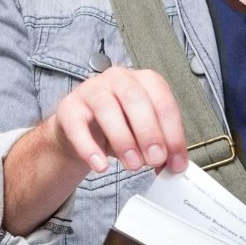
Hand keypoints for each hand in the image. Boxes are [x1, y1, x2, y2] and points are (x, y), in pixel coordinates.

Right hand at [46, 66, 188, 173]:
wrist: (82, 129)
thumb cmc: (119, 126)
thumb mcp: (144, 135)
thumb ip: (161, 147)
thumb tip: (175, 166)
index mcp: (144, 81)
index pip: (163, 102)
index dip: (173, 133)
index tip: (176, 161)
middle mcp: (119, 78)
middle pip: (135, 99)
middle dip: (149, 132)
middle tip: (156, 159)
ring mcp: (92, 89)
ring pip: (107, 108)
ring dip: (123, 139)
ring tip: (133, 165)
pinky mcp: (69, 107)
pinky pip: (77, 125)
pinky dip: (89, 148)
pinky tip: (100, 166)